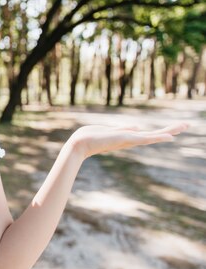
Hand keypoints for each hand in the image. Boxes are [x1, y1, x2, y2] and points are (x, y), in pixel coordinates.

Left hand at [67, 123, 189, 159]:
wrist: (80, 144)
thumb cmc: (91, 136)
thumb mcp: (110, 130)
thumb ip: (124, 128)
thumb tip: (138, 126)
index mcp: (128, 137)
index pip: (149, 134)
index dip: (163, 131)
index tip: (176, 129)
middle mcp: (131, 140)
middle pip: (155, 135)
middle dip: (171, 129)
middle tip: (188, 124)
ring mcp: (129, 141)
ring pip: (154, 136)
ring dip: (169, 130)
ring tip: (184, 126)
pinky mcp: (125, 140)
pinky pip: (145, 139)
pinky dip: (158, 138)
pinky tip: (170, 137)